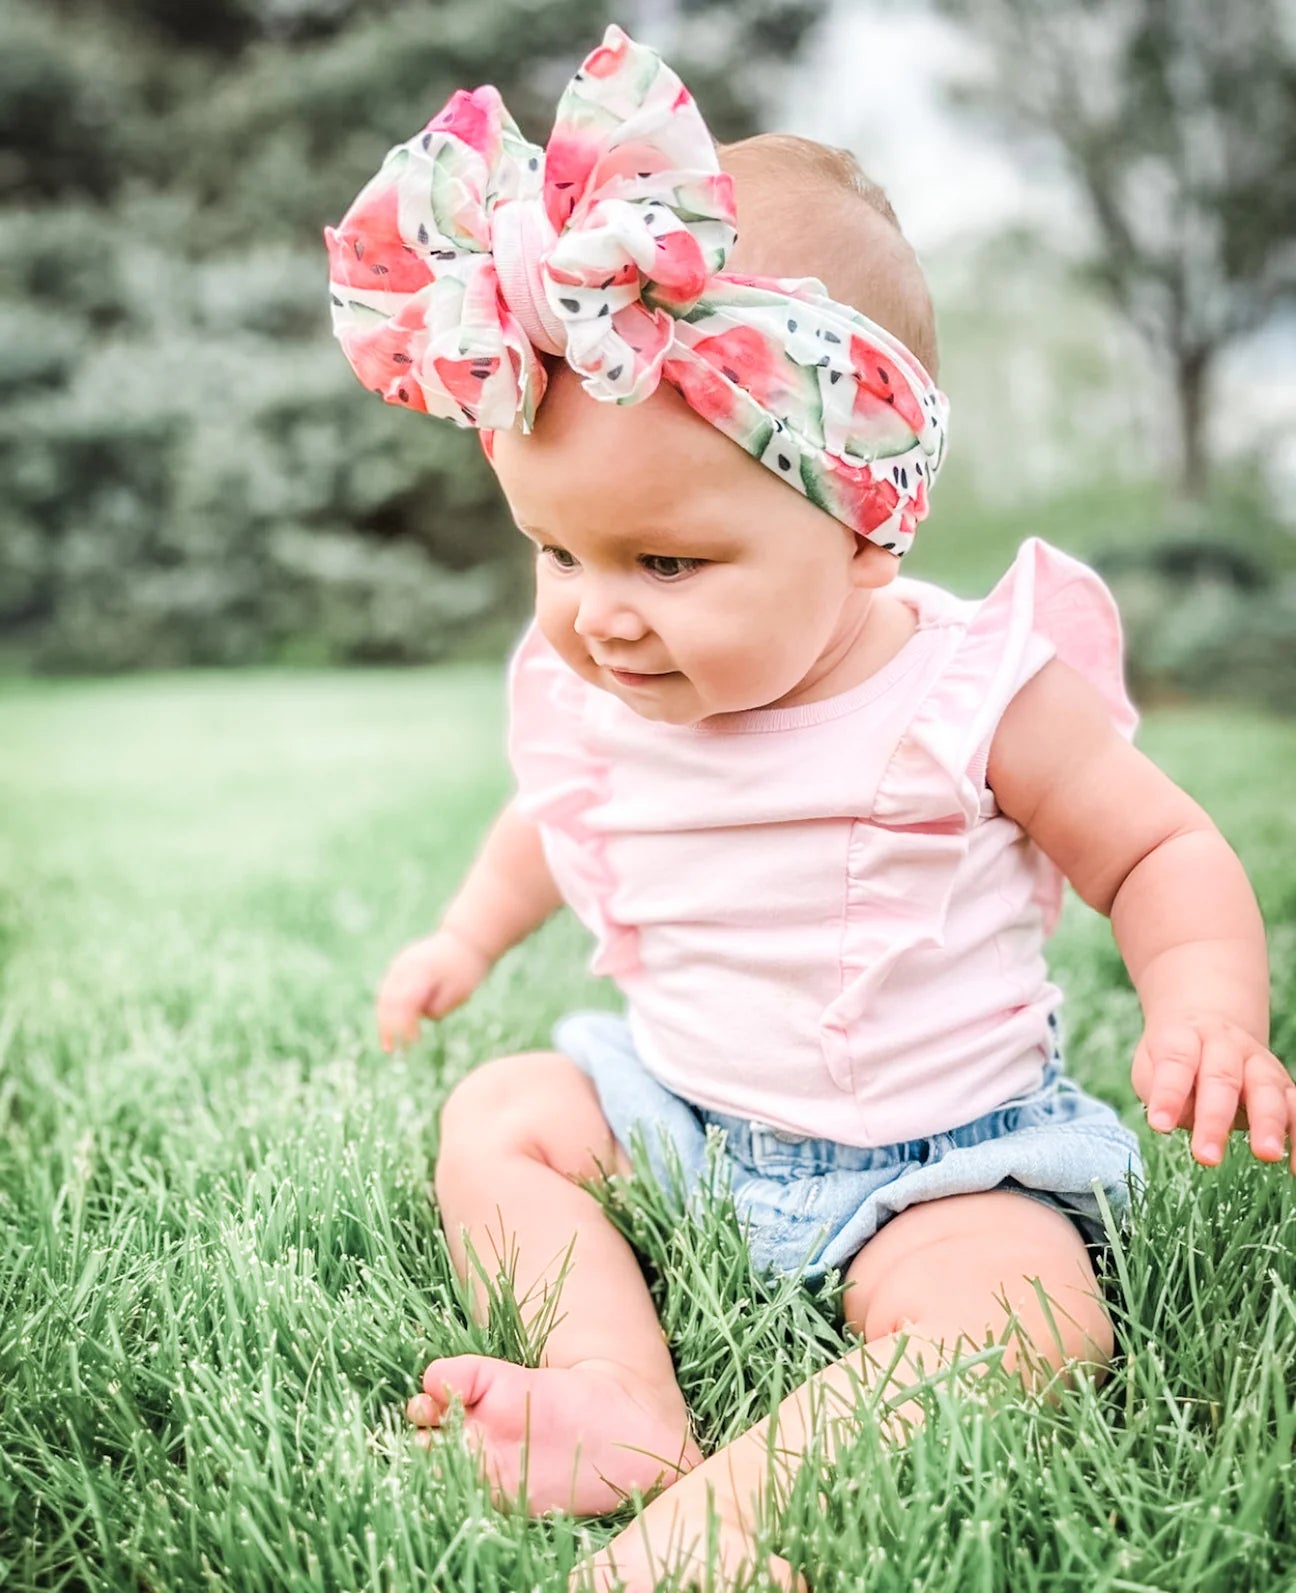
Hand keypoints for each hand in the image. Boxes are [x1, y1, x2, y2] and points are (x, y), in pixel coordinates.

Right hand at [375, 928, 490, 1050]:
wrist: (466, 939)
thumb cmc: (467, 968)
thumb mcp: (460, 991)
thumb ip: (440, 1006)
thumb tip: (420, 1016)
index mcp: (422, 971)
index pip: (406, 1003)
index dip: (405, 1025)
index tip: (413, 1043)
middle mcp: (406, 965)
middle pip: (388, 1000)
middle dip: (387, 1027)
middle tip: (390, 1049)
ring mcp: (400, 963)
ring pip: (384, 994)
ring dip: (384, 1019)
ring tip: (387, 1043)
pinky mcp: (400, 965)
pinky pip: (388, 989)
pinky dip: (387, 1008)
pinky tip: (391, 1026)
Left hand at [1132, 1014, 1295, 1170]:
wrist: (1207, 1022)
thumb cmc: (1173, 1058)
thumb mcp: (1151, 1065)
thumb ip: (1160, 1089)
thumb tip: (1178, 1118)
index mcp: (1185, 1036)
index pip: (1177, 1062)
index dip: (1168, 1094)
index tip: (1159, 1126)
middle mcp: (1226, 1044)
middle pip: (1223, 1078)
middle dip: (1215, 1120)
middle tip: (1206, 1157)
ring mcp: (1258, 1062)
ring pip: (1267, 1089)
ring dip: (1268, 1123)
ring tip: (1266, 1155)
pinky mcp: (1282, 1084)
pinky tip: (1294, 1165)